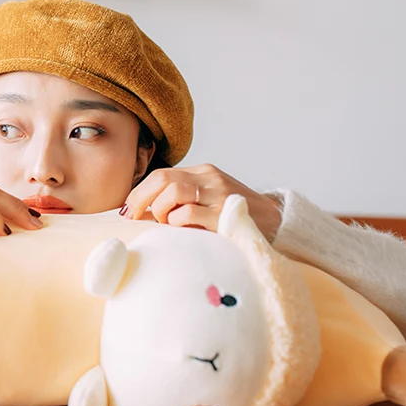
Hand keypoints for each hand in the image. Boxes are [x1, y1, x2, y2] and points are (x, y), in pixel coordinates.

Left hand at [121, 164, 282, 241]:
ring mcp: (218, 194)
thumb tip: (145, 215)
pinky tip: (182, 231)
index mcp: (203, 173)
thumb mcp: (210, 201)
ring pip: (173, 192)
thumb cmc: (235, 217)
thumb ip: (184, 202)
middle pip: (163, 179)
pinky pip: (188, 214)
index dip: (139, 192)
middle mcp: (210, 179)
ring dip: (161, 212)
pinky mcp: (224, 214)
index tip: (128, 211)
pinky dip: (177, 224)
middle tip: (133, 218)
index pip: (161, 175)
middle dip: (141, 199)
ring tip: (168, 226)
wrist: (277, 223)